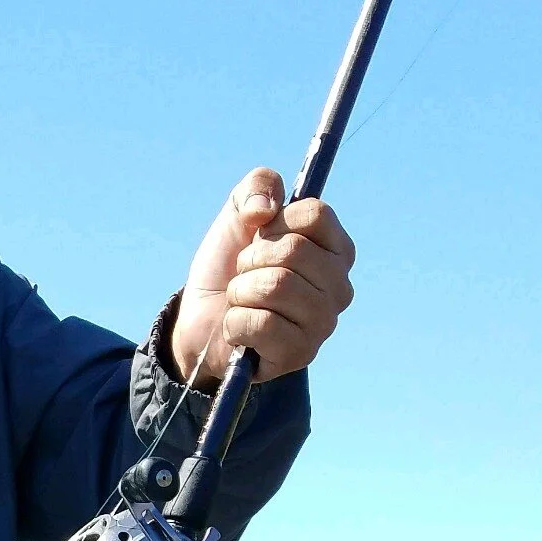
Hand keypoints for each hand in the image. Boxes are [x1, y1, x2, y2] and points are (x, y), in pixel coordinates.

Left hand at [169, 167, 354, 387]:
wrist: (201, 321)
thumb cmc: (229, 267)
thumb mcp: (238, 215)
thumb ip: (258, 186)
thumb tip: (264, 210)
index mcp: (336, 250)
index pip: (314, 216)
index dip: (276, 222)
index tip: (261, 236)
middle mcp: (340, 287)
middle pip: (293, 251)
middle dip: (251, 260)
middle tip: (245, 275)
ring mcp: (323, 324)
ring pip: (276, 286)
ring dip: (241, 291)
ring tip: (241, 301)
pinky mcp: (299, 354)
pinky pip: (261, 324)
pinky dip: (236, 322)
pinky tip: (240, 329)